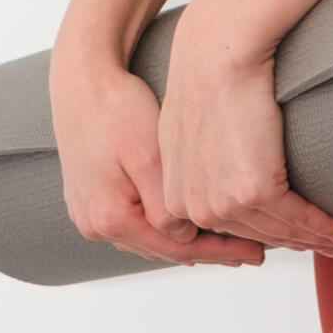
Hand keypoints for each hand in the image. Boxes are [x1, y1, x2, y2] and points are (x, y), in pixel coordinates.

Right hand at [48, 60, 265, 268]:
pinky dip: (162, 227)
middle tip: (247, 251)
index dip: (219, 250)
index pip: (177, 248)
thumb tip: (185, 233)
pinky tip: (183, 223)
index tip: (252, 250)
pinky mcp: (89, 200)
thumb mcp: (148, 153)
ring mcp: (89, 215)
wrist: (79, 82)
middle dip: (207, 250)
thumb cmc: (114, 108)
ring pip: (148, 239)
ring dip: (185, 240)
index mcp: (110, 217)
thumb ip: (166, 202)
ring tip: (222, 240)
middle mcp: (95, 224)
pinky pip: (134, 224)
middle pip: (163, 249)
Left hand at [157, 30, 332, 260]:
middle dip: (294, 242)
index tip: (290, 236)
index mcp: (175, 193)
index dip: (262, 235)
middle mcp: (196, 206)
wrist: (220, 50)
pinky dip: (324, 227)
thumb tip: (215, 165)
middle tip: (324, 245)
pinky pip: (298, 217)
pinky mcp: (256, 190)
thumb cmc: (208, 72)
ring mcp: (224, 201)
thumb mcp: (186, 127)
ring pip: (279, 230)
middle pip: (256, 235)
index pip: (223, 229)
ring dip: (316, 239)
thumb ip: (195, 160)